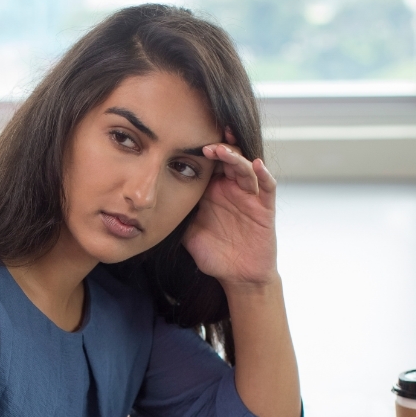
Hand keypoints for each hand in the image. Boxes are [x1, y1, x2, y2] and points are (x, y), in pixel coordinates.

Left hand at [183, 129, 279, 289]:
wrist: (237, 276)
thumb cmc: (212, 253)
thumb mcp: (187, 232)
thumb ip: (175, 215)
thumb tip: (148, 206)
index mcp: (212, 192)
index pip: (208, 164)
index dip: (199, 151)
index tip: (184, 141)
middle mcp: (231, 189)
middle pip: (227, 159)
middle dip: (217, 147)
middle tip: (203, 140)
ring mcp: (249, 196)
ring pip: (245, 168)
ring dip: (234, 157)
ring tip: (221, 150)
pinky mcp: (265, 207)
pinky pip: (267, 186)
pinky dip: (263, 174)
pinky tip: (256, 165)